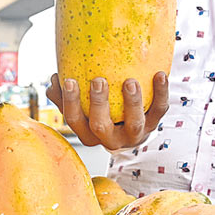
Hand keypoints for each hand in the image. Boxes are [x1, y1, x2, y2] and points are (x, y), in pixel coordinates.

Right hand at [46, 72, 169, 150]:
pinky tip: (160, 74)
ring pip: (134, 123)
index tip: (68, 80)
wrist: (132, 130)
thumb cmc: (102, 114)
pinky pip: (158, 110)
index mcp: (89, 134)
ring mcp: (134, 134)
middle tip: (98, 80)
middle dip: (98, 104)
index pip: (75, 120)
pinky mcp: (154, 125)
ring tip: (130, 82)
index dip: (70, 102)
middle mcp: (111, 139)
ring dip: (132, 103)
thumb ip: (66, 97)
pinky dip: (161, 93)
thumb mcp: (82, 110)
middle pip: (101, 127)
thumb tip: (54, 79)